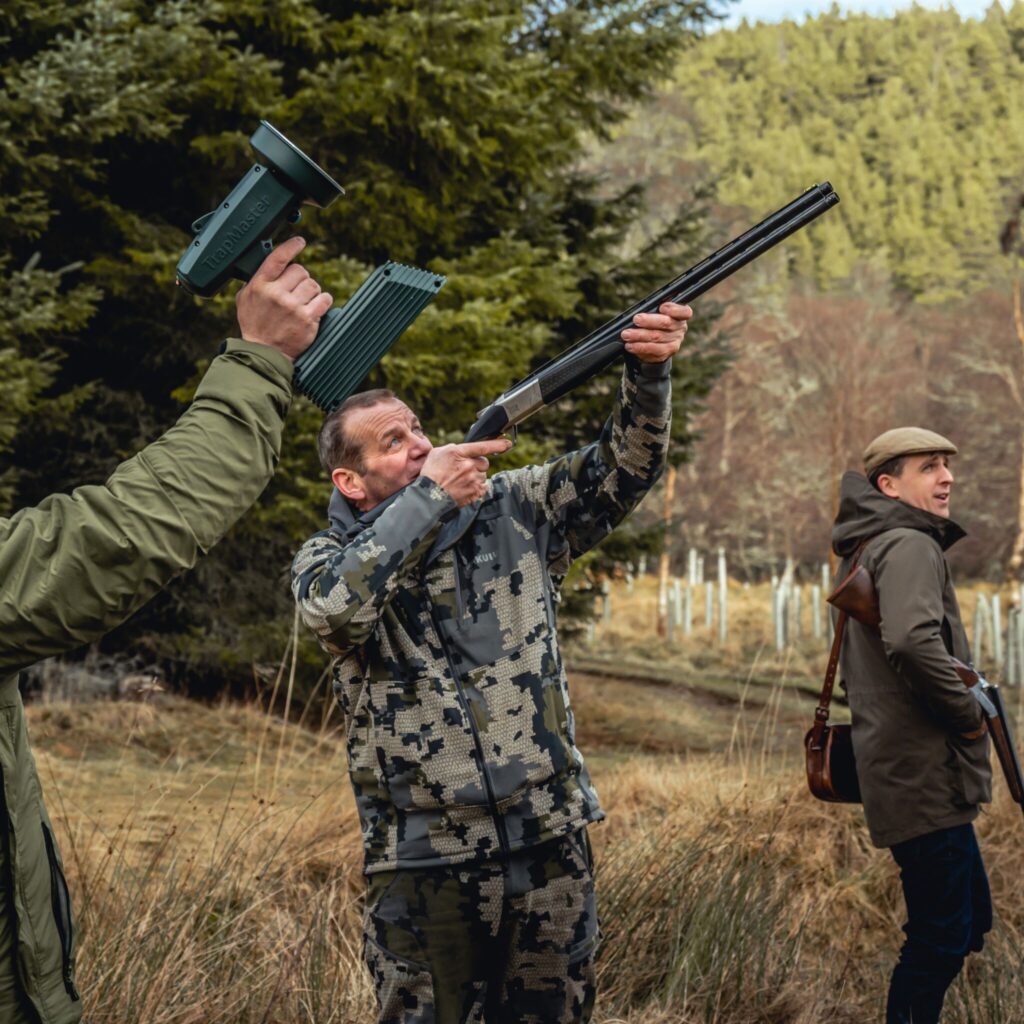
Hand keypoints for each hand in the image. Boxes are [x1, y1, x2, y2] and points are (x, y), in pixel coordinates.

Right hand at [235, 237, 332, 361]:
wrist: (264, 352)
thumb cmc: (255, 324)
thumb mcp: (245, 298)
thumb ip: (257, 279)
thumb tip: (271, 262)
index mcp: (260, 285)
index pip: (278, 257)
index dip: (291, 246)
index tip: (300, 242)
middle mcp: (276, 293)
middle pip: (300, 270)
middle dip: (301, 279)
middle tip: (296, 291)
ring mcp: (293, 306)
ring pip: (313, 284)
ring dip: (312, 292)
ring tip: (303, 302)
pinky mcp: (308, 319)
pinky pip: (325, 299)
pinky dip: (323, 301)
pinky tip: (316, 307)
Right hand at [421, 439, 512, 506]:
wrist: (428, 496)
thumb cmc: (431, 473)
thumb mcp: (438, 453)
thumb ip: (454, 448)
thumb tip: (465, 449)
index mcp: (458, 452)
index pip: (483, 446)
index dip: (498, 444)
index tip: (508, 444)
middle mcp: (468, 465)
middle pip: (484, 462)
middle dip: (477, 465)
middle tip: (464, 470)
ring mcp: (473, 480)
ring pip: (483, 475)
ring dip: (476, 476)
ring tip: (461, 481)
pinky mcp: (475, 492)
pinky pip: (483, 486)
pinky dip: (476, 487)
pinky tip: (464, 488)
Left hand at [620, 301, 692, 362]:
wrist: (654, 344)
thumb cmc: (653, 323)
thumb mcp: (655, 313)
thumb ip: (652, 310)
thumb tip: (638, 314)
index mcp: (680, 316)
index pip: (684, 312)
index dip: (674, 309)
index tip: (662, 307)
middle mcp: (680, 329)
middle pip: (666, 323)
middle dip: (649, 321)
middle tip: (636, 319)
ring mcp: (674, 343)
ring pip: (657, 338)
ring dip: (640, 336)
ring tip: (626, 334)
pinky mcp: (666, 354)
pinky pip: (652, 351)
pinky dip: (639, 348)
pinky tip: (630, 346)